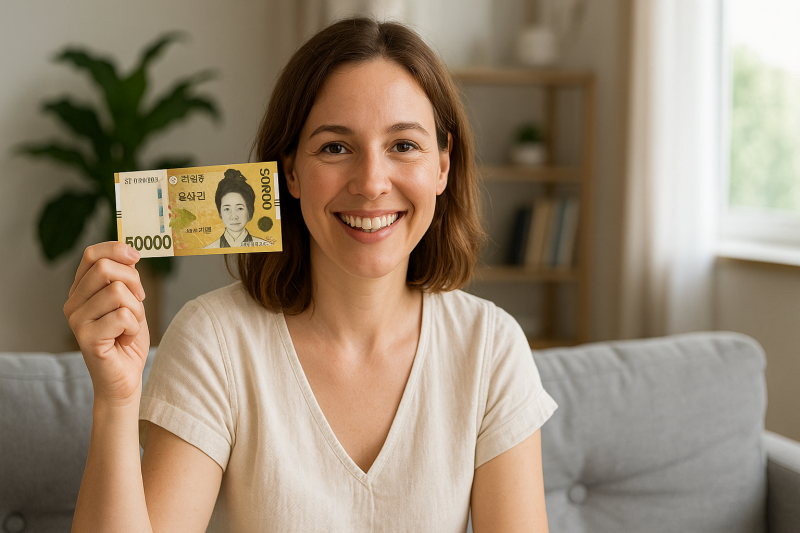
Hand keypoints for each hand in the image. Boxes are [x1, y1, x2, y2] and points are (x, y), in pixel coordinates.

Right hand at [64, 242, 149, 407]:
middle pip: (105, 269)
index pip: (91, 254)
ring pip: (117, 292)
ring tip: (130, 327)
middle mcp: (73, 303)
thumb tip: (129, 252)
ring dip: (136, 310)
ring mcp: (76, 320)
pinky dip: (134, 328)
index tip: (136, 256)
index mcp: (81, 290)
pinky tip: (126, 339)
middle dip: (133, 282)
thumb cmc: (127, 338)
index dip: (116, 249)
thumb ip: (125, 279)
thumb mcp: (130, 302)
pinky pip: (123, 317)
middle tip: (139, 301)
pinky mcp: (86, 338)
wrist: (124, 378)